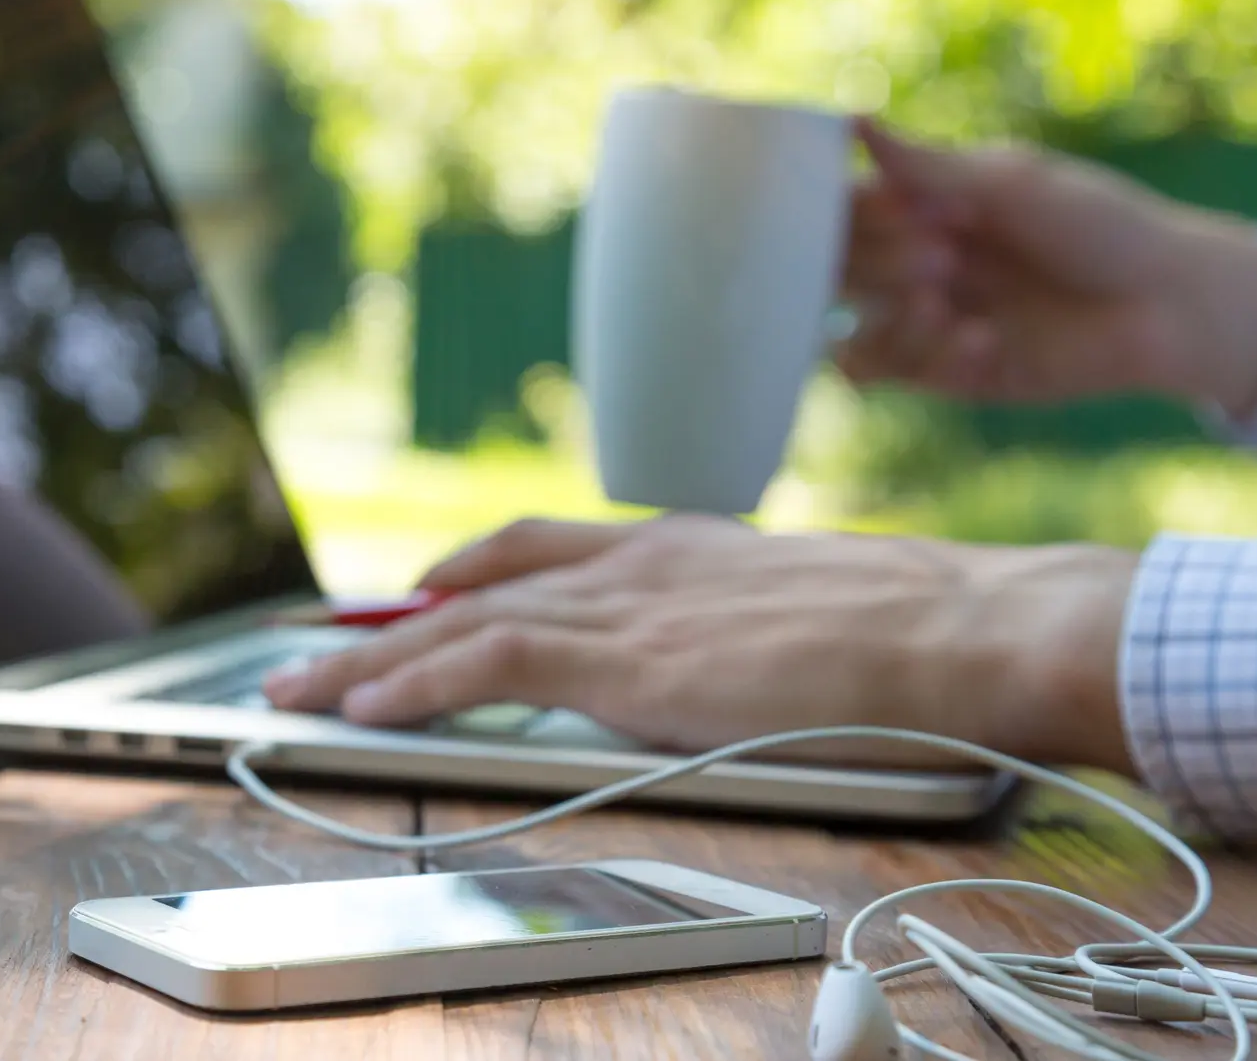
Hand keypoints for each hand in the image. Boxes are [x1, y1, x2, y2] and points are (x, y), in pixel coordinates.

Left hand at [262, 517, 1137, 771]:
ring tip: (294, 691)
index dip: (462, 571)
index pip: (538, 549)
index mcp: (678, 548)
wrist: (962, 629)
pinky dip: (418, 684)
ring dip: (369, 661)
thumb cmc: (919, 639)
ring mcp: (626, 606)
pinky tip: (366, 707)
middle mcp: (635, 563)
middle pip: (477, 584)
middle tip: (314, 649)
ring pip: (462, 624)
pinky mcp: (626, 658)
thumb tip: (736, 669)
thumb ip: (747, 632)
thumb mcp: (811, 619)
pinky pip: (488, 664)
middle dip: (387, 621)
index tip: (413, 590)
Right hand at [844, 122, 1256, 418]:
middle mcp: (911, 263)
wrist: (1168, 304)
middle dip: (877, 265)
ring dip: (891, 318)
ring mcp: (926, 322)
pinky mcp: (946, 373)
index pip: (839, 211)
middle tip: (941, 257)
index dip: (848, 216)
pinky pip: (893, 373)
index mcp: (923, 206)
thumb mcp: (1013, 183)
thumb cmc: (1101, 226)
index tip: (902, 212)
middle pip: (834, 272)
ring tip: (944, 305)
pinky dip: (925, 355)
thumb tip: (850, 121)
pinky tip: (985, 339)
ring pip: (849, 332)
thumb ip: (926, 165)